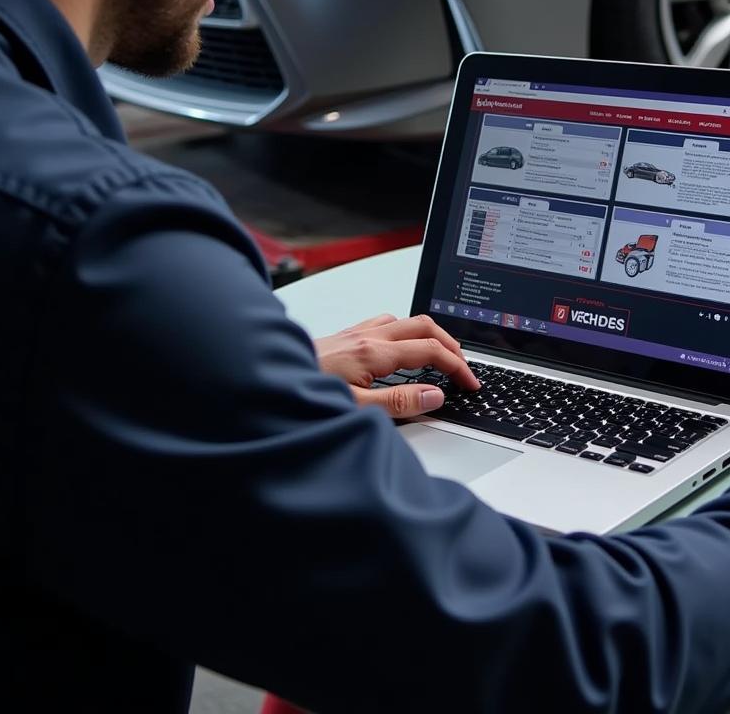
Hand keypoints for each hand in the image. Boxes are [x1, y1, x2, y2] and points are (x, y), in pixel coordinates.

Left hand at [313, 313, 479, 417]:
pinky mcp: (343, 337)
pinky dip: (405, 332)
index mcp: (374, 353)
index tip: (470, 383)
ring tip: (440, 356)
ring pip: (404, 320)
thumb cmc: (300, 395)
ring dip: (429, 335)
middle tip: (463, 366)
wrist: (259, 380)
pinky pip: (384, 323)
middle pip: (424, 326)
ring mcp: (354, 333)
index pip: (431, 352)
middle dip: (451, 343)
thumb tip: (434, 395)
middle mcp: (366, 336)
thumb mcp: (355, 409)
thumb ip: (399, 401)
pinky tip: (400, 349)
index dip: (457, 366)